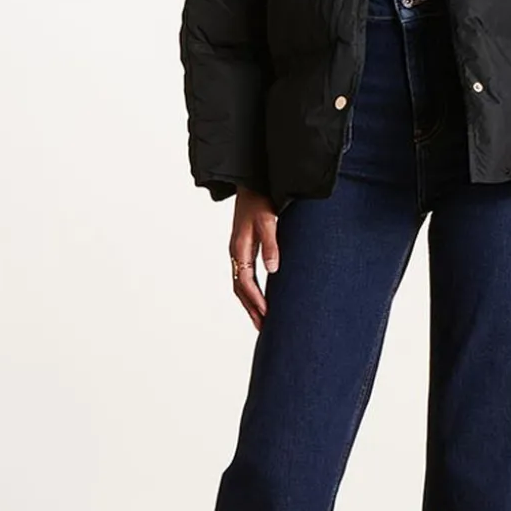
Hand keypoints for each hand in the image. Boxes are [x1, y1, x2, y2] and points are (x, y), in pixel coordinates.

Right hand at [230, 185, 279, 329]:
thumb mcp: (268, 221)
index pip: (246, 282)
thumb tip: (273, 269)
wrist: (251, 183)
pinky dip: (251, 290)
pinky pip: (245, 275)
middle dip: (251, 309)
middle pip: (240, 288)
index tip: (267, 315)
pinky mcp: (245, 248)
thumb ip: (271, 244)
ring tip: (261, 319)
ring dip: (250, 302)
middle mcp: (236, 253)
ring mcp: (239, 251)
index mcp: (240, 249)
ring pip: (241, 283)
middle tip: (263, 328)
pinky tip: (261, 296)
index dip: (256, 301)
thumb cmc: (259, 200)